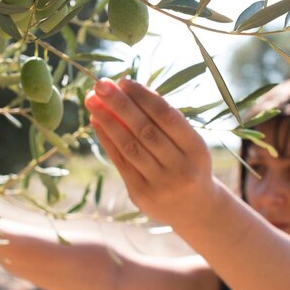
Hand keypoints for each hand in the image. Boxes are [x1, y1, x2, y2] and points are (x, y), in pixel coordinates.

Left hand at [85, 78, 218, 228]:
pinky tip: (96, 121)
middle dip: (120, 104)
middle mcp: (181, 168)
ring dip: (108, 120)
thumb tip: (128, 88)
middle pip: (145, 130)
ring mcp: (161, 184)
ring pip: (129, 146)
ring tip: (92, 100)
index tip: (124, 80)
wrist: (194, 209)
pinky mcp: (141, 194)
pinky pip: (120, 162)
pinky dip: (107, 139)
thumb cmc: (188, 163)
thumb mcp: (188, 142)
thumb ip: (163, 119)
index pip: (167, 116)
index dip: (144, 97)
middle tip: (101, 84)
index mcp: (197, 149)